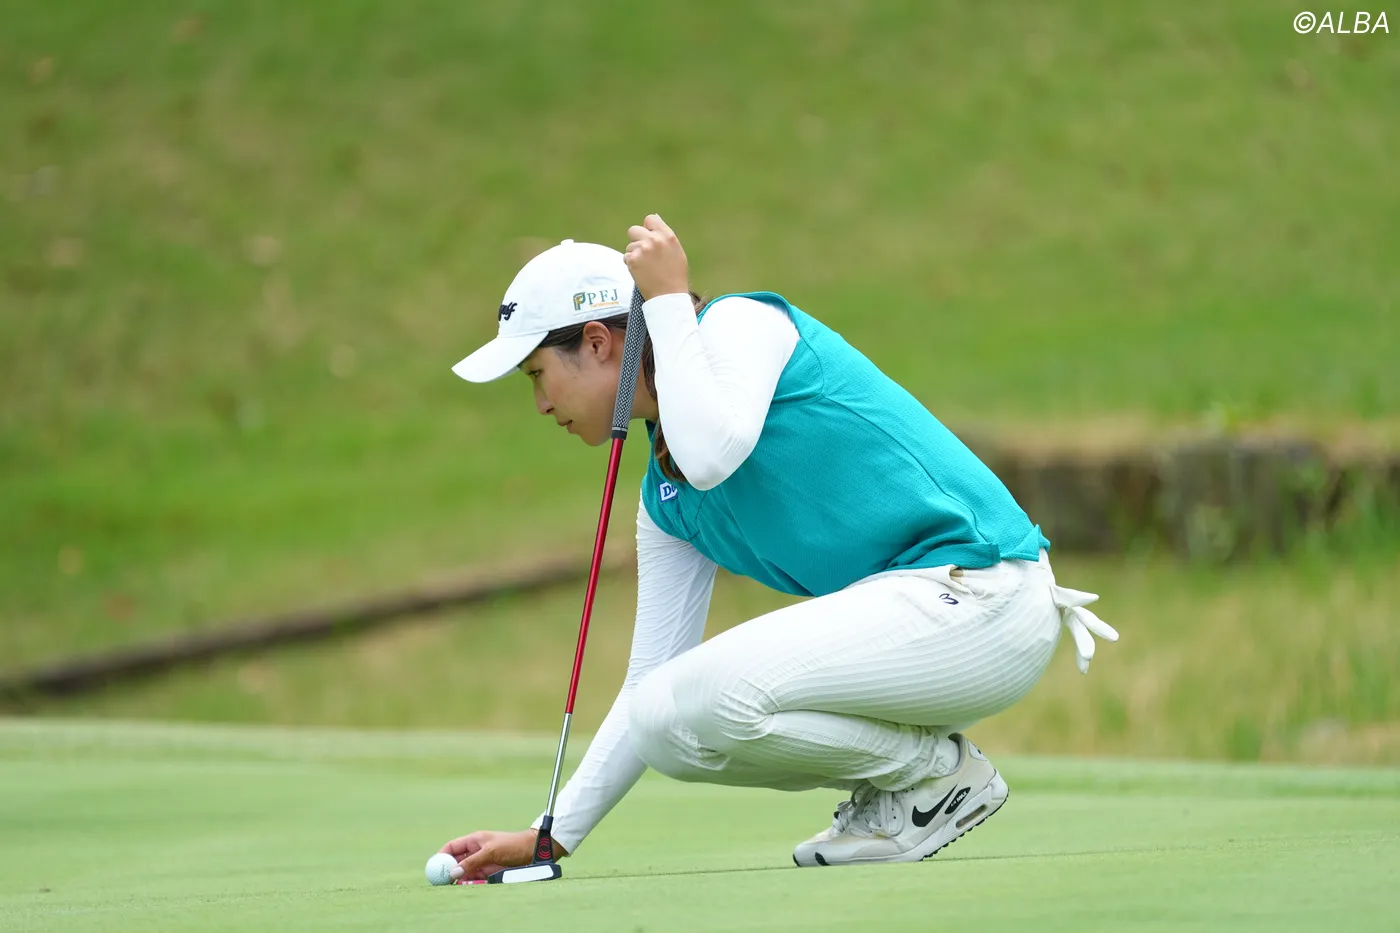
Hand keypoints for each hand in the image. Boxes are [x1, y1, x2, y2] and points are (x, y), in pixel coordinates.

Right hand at [438, 829, 568, 881]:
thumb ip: (472, 862)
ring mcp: (482, 862)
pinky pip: (474, 879)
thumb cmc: (513, 845)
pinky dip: (470, 883)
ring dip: (460, 879)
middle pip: (456, 862)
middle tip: (441, 882)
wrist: (533, 851)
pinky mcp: (489, 872)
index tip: (434, 867)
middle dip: (448, 871)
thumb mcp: (491, 852)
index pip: (452, 847)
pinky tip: (469, 886)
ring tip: (458, 884)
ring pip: (464, 872)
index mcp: (474, 840)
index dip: (441, 855)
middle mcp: (476, 851)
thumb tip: (453, 872)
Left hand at [624, 214, 688, 299]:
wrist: (669, 296)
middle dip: (636, 240)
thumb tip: (655, 218)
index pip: (650, 219)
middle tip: (643, 253)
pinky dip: (631, 264)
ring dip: (634, 255)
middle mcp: (654, 240)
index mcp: (667, 236)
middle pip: (634, 230)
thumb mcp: (676, 251)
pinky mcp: (632, 260)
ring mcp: (642, 249)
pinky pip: (626, 257)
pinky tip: (641, 272)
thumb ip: (665, 235)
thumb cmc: (675, 275)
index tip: (649, 238)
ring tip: (646, 267)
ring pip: (629, 246)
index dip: (647, 228)